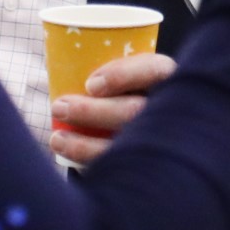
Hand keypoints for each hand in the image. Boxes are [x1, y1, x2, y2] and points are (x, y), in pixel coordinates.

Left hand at [49, 50, 174, 166]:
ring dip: (84, 144)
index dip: (122, 75)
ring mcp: (164, 140)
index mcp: (171, 78)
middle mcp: (172, 109)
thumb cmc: (138, 91)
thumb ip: (116, 70)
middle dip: (91, 111)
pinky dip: (92, 162)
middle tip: (59, 106)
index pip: (153, 70)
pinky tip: (69, 157)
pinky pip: (121, 167)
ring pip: (126, 145)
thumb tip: (63, 61)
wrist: (173, 138)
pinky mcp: (151, 163)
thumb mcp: (139, 74)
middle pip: (133, 111)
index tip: (90, 84)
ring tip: (56, 138)